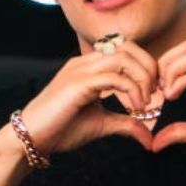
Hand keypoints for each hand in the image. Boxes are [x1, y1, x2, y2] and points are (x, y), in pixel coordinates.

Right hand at [18, 38, 157, 154]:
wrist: (31, 138)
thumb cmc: (60, 129)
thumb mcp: (101, 124)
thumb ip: (126, 124)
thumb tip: (149, 136)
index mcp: (89, 67)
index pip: (125, 50)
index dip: (145, 67)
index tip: (154, 92)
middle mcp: (85, 63)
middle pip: (128, 48)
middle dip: (149, 69)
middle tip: (154, 94)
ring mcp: (80, 70)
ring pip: (123, 58)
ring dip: (142, 79)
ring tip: (144, 103)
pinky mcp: (78, 83)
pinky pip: (114, 77)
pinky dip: (131, 90)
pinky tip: (135, 108)